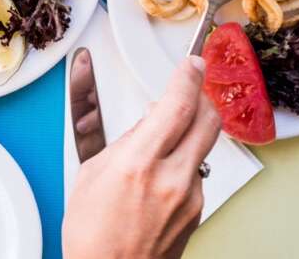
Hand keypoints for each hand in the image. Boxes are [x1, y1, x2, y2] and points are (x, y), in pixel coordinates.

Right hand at [62, 56, 220, 258]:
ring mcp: (189, 197)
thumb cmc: (92, 234)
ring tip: (165, 138)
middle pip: (208, 119)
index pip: (177, 105)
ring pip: (204, 146)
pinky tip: (163, 172)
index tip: (191, 63)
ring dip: (190, 131)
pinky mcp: (197, 211)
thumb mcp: (91, 174)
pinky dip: (184, 162)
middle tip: (190, 87)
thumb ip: (119, 139)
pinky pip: (197, 173)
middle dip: (202, 96)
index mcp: (138, 163)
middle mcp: (171, 178)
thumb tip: (137, 115)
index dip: (188, 77)